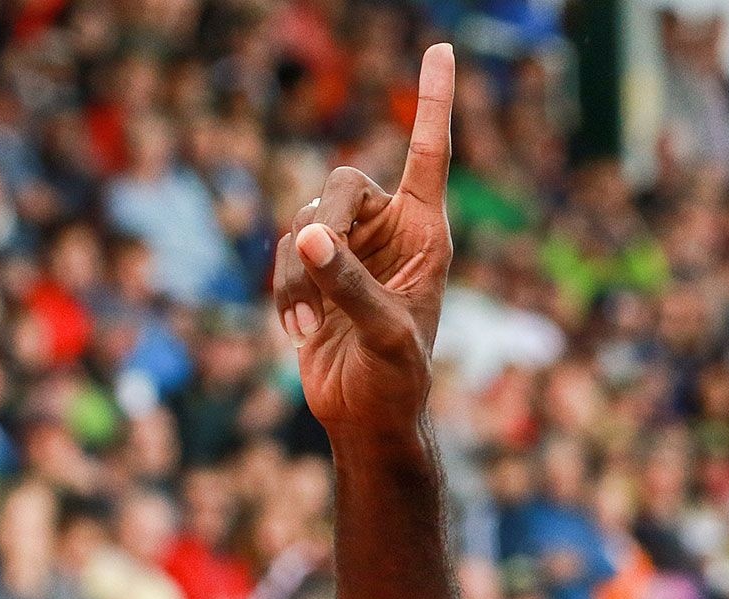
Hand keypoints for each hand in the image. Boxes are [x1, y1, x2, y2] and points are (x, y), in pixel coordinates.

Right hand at [275, 43, 455, 435]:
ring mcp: (350, 251)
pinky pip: (284, 255)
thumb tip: (309, 238)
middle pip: (342, 184)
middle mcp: (390, 232)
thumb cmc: (398, 382)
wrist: (368, 419)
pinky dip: (284, 292)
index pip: (431, 155)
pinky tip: (300, 333)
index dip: (434, 103)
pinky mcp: (315, 273)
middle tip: (318, 263)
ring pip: (303, 224)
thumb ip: (348, 284)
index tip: (443, 49)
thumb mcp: (384, 334)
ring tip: (312, 327)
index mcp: (428, 235)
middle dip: (323, 223)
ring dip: (297, 276)